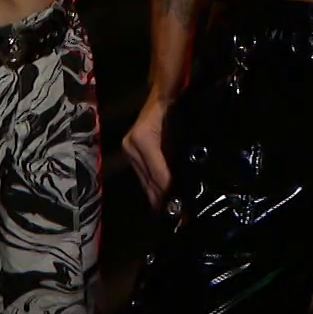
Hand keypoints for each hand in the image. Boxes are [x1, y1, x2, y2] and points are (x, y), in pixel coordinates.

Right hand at [122, 88, 172, 208]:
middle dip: (162, 201)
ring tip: (171, 214)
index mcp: (142, 141)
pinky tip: (162, 198)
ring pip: (145, 181)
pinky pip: (143, 175)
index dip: (168, 193)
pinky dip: (153, 187)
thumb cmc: (174, 110)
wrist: (162, 95)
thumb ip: (178, 158)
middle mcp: (131, 147)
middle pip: (148, 182)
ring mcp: (129, 150)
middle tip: (178, 219)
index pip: (158, 174)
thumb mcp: (181, 134)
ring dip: (157, 197)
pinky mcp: (131, 153)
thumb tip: (183, 184)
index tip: (180, 210)